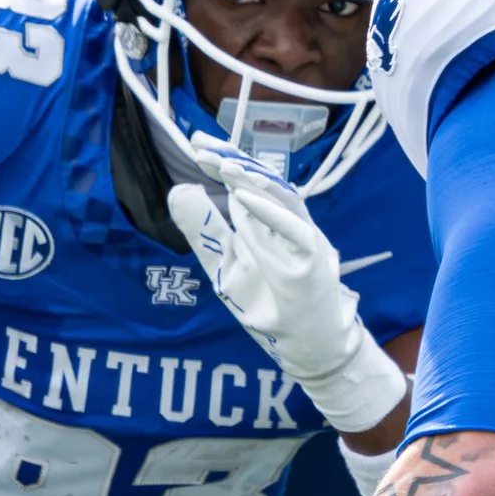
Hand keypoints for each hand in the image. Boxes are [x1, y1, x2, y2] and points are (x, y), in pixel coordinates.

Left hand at [166, 170, 406, 437]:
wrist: (311, 351)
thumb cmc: (273, 311)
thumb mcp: (227, 269)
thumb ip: (207, 234)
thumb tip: (179, 191)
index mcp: (272, 224)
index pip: (249, 183)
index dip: (225, 161)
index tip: (196, 144)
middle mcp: (291, 226)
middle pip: (265, 182)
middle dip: (233, 161)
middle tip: (201, 146)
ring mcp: (306, 242)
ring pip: (282, 199)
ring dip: (251, 180)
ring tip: (221, 164)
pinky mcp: (315, 263)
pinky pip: (296, 230)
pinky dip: (271, 213)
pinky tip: (244, 198)